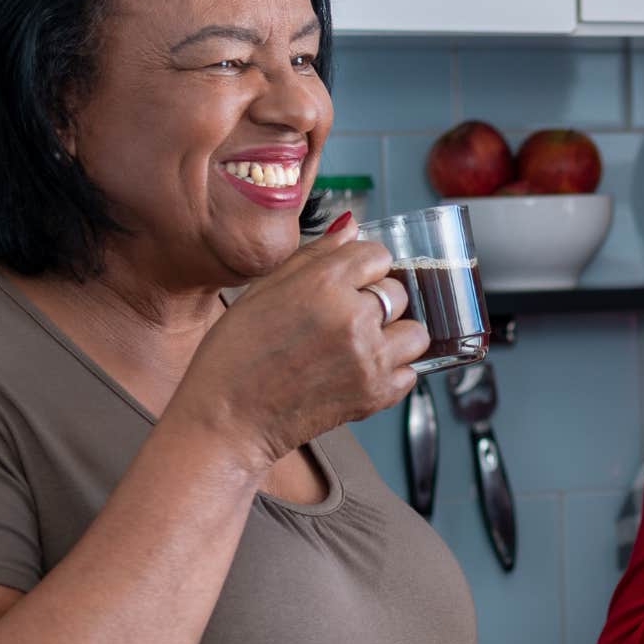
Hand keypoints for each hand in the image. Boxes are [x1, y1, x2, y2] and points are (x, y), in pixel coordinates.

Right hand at [167, 213, 431, 470]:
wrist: (227, 416)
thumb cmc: (236, 353)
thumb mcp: (265, 288)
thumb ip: (315, 255)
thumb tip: (352, 226)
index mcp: (323, 283)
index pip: (378, 255)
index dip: (364, 268)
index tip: (351, 282)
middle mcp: (352, 316)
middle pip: (399, 292)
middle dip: (379, 301)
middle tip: (348, 319)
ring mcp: (368, 357)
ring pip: (416, 333)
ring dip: (395, 337)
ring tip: (362, 346)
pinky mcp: (375, 394)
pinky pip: (410, 374)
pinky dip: (392, 373)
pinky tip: (360, 372)